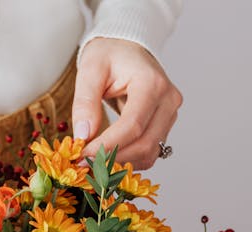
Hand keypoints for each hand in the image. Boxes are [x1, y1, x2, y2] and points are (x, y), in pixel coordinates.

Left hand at [72, 38, 182, 169]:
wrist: (127, 48)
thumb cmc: (109, 54)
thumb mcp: (90, 70)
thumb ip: (85, 102)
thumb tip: (83, 135)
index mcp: (152, 84)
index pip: (132, 125)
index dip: (107, 146)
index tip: (82, 156)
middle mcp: (168, 101)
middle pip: (145, 144)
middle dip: (113, 159)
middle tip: (83, 164)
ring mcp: (169, 114)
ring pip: (149, 153)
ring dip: (121, 163)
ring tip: (93, 161)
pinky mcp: (164, 125)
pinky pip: (149, 151)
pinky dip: (128, 159)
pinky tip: (107, 156)